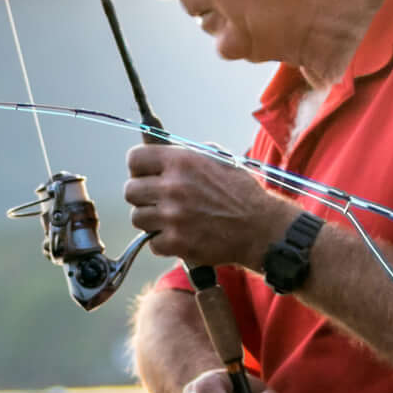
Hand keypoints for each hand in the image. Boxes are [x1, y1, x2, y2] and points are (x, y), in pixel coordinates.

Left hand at [122, 141, 280, 269]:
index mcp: (182, 161)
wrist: (261, 228)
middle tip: (159, 200)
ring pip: (138, 217)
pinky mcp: (177, 242)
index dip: (139, 168)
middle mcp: (173, 187)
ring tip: (171, 218)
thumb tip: (162, 150)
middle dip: (143, 196)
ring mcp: (173, 217)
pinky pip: (152, 242)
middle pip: (130, 191)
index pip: (134, 159)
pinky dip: (164, 242)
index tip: (146, 175)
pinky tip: (181, 235)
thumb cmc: (242, 193)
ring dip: (151, 219)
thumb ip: (187, 154)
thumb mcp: (218, 159)